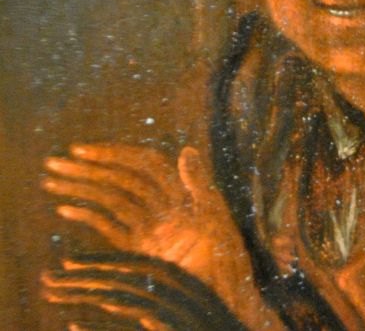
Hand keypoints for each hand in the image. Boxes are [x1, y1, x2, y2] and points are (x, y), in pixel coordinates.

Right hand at [43, 143, 280, 327]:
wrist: (226, 301)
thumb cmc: (228, 261)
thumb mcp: (217, 220)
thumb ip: (199, 186)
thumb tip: (187, 149)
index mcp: (180, 193)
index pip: (142, 164)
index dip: (114, 153)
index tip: (82, 150)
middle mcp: (162, 206)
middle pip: (122, 179)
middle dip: (89, 169)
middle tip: (53, 163)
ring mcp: (150, 228)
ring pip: (111, 200)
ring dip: (82, 189)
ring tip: (51, 182)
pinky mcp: (143, 251)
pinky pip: (113, 229)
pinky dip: (88, 217)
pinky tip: (65, 210)